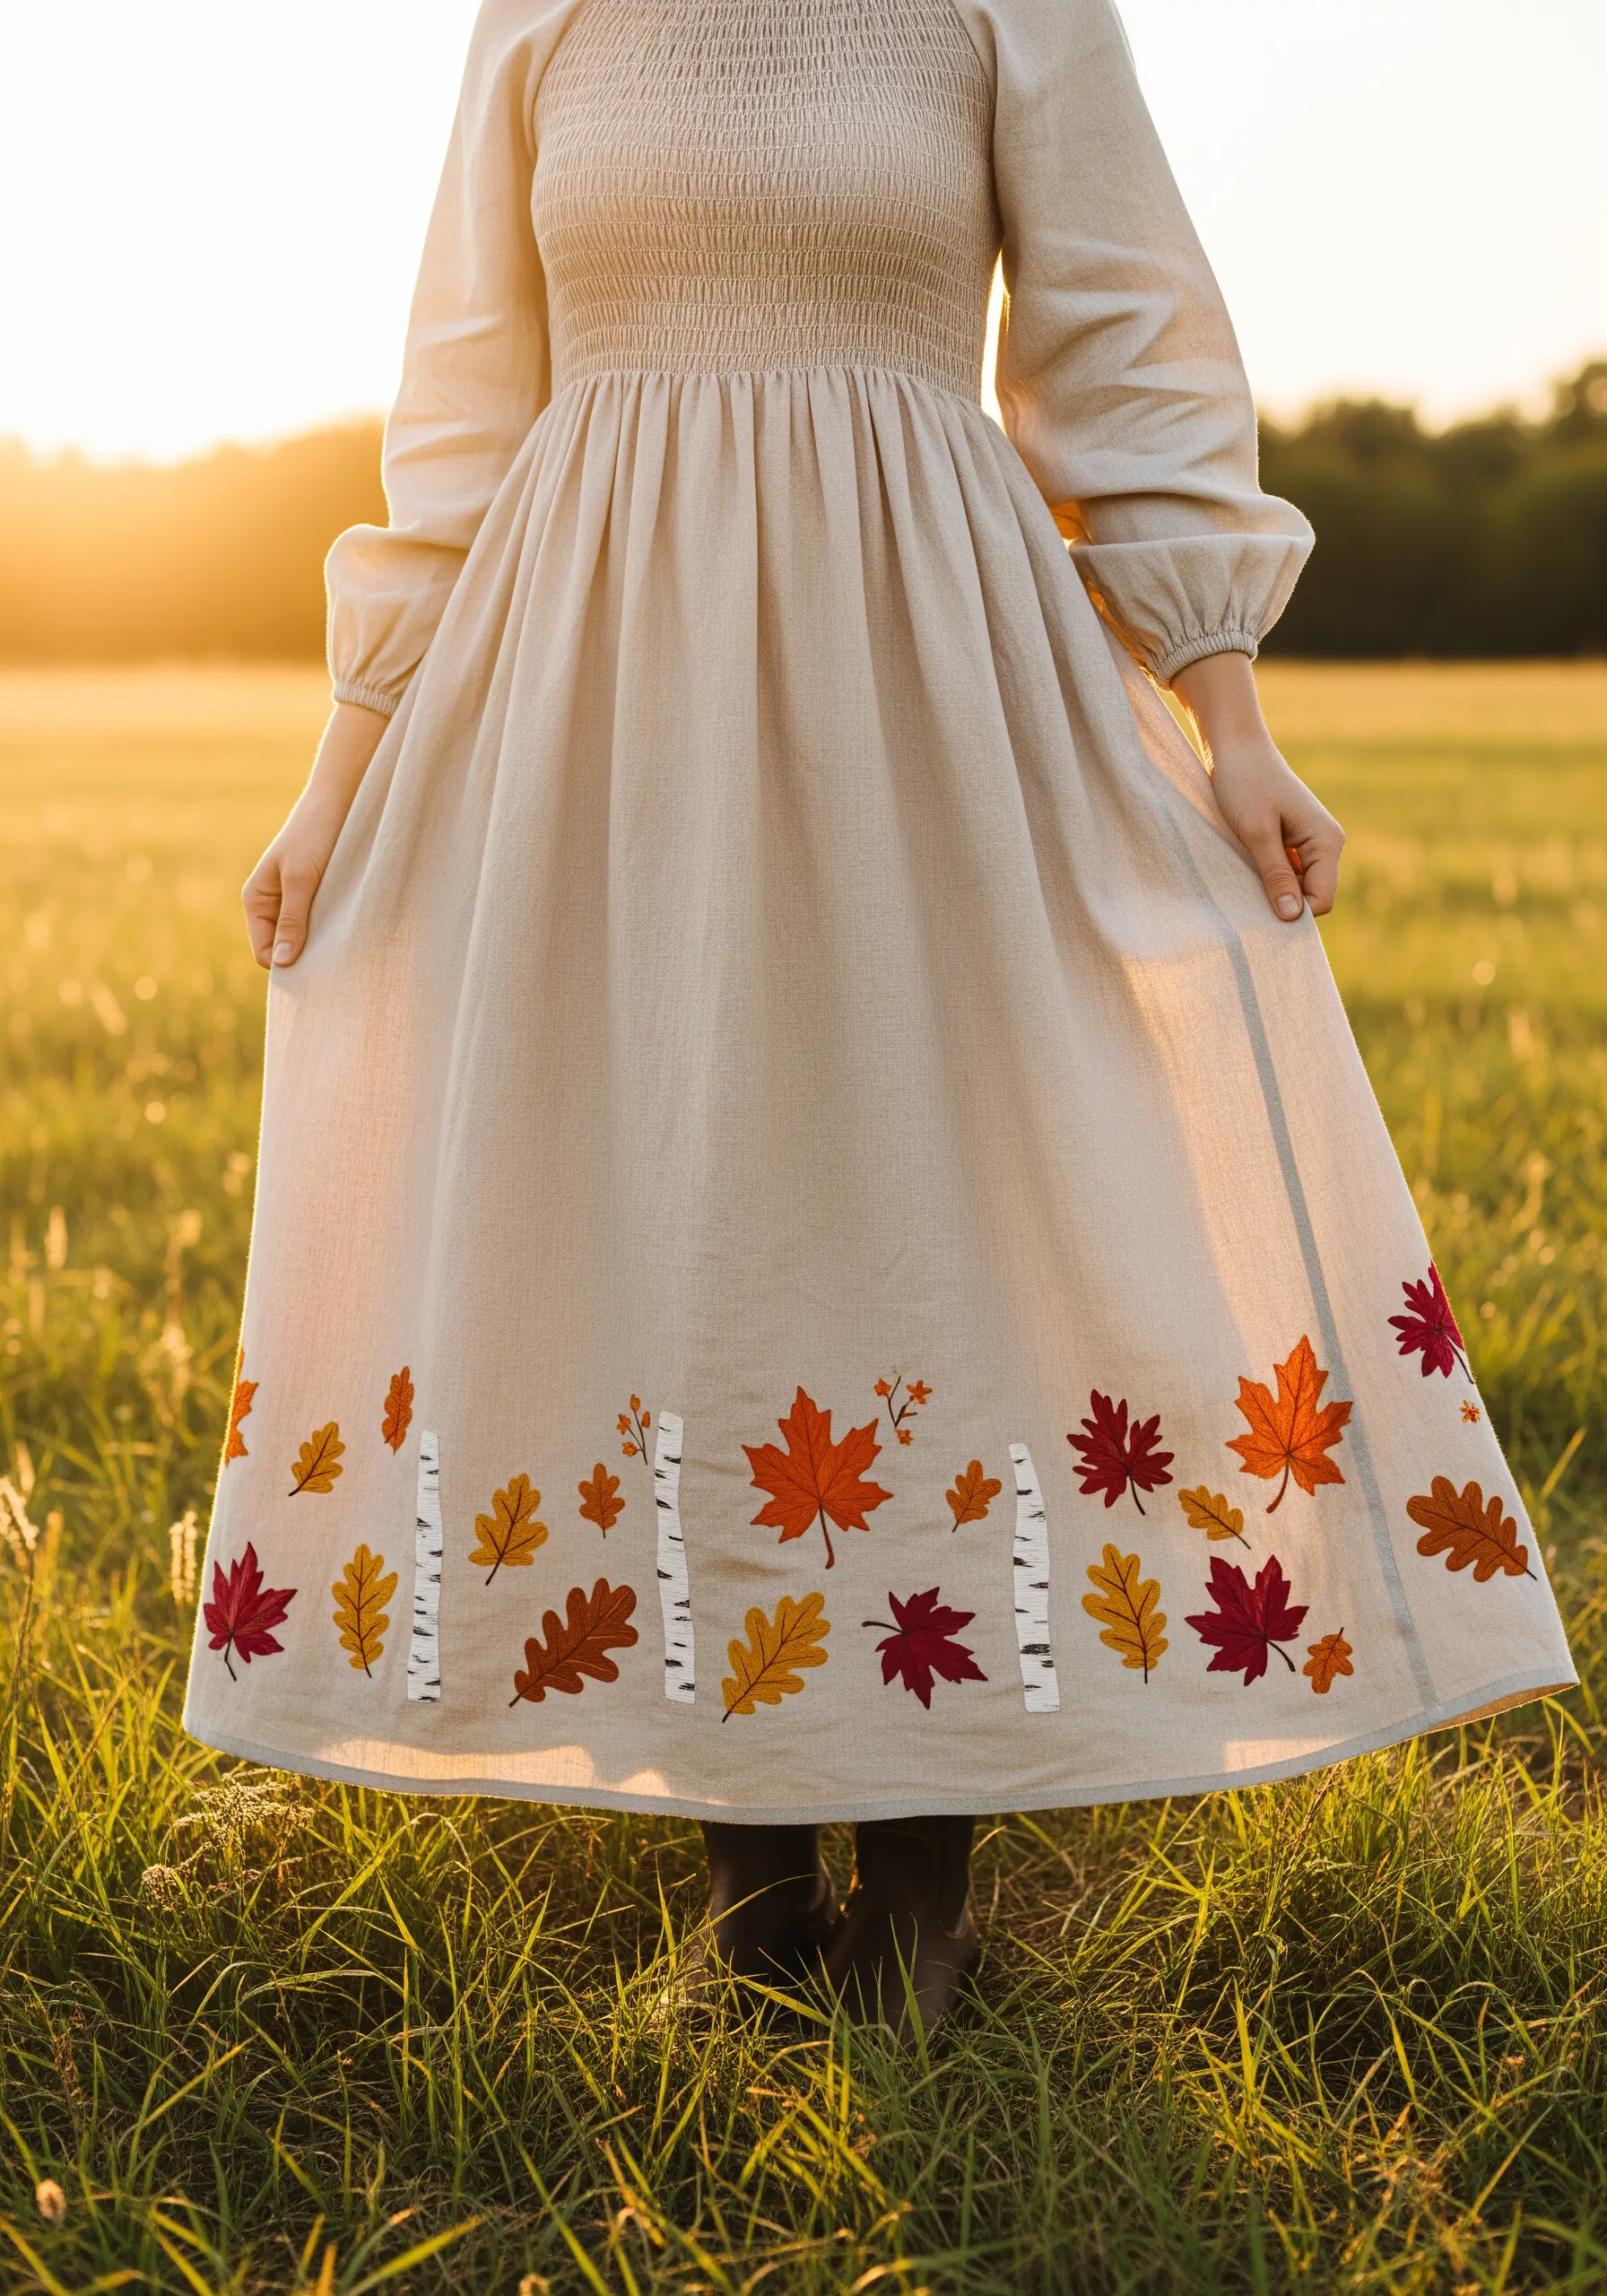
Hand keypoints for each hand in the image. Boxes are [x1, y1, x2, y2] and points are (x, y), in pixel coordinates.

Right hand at [242, 701, 388, 968]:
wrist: (340, 800)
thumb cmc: (315, 835)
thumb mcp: (301, 879)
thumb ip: (292, 921)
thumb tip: (282, 963)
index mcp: (256, 901)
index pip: (264, 953)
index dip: (286, 965)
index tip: (317, 968)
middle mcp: (272, 905)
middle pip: (283, 950)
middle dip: (304, 958)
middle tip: (334, 960)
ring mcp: (295, 902)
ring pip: (303, 940)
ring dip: (321, 945)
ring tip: (343, 942)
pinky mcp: (317, 897)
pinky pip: (320, 926)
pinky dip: (331, 932)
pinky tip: (349, 930)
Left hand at [1170, 653, 1342, 918]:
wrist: (1234, 746)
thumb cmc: (1244, 783)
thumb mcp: (1257, 833)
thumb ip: (1275, 875)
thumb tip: (1292, 918)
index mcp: (1327, 841)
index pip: (1321, 900)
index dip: (1293, 913)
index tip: (1256, 907)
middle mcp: (1326, 844)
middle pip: (1311, 897)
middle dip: (1283, 903)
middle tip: (1246, 891)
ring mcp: (1309, 843)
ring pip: (1296, 888)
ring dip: (1272, 890)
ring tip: (1244, 873)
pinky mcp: (1291, 841)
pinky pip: (1285, 874)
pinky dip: (1266, 877)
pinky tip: (1245, 866)